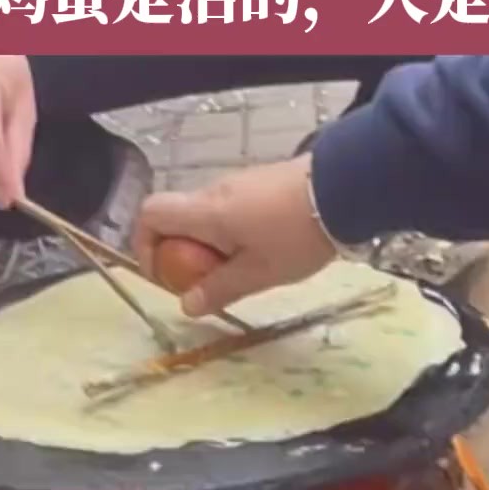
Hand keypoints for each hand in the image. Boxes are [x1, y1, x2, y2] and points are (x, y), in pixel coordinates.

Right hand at [133, 157, 334, 316]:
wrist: (343, 190)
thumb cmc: (295, 236)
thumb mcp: (258, 274)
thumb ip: (219, 289)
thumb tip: (186, 306)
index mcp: (205, 213)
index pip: (150, 215)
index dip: (145, 246)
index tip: (165, 275)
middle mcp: (213, 192)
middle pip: (177, 218)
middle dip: (182, 253)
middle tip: (209, 283)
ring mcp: (237, 184)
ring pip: (205, 216)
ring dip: (210, 245)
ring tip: (242, 270)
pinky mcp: (259, 183)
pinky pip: (229, 210)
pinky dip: (231, 233)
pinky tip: (263, 250)